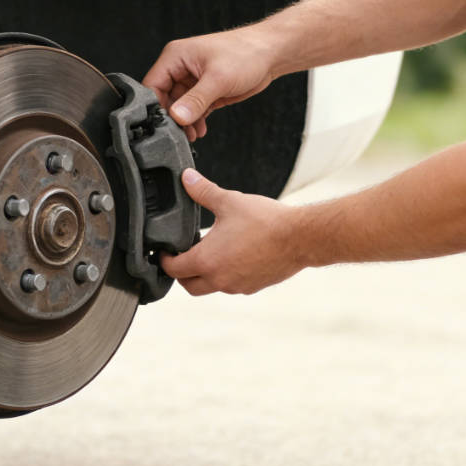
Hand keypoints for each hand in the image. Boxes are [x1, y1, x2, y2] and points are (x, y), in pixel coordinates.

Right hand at [143, 27, 277, 141]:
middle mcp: (181, 67)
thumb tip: (177, 117)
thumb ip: (196, 100)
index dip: (155, 106)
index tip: (163, 125)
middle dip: (172, 118)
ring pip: (178, 108)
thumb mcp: (218, 79)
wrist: (270, 54)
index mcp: (176, 56)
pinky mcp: (205, 92)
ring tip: (192, 135)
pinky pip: (193, 110)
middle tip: (180, 133)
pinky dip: (195, 122)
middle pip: (164, 99)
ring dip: (184, 123)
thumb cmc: (246, 53)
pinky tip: (199, 130)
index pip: (153, 84)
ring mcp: (192, 80)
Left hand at [161, 169, 302, 295]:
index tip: (166, 251)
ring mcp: (237, 286)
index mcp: (207, 260)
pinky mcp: (253, 287)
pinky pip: (232, 286)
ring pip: (211, 287)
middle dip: (182, 274)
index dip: (165, 259)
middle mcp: (219, 279)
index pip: (174, 269)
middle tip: (182, 257)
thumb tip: (187, 177)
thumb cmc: (265, 221)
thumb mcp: (229, 201)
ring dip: (205, 275)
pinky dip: (226, 276)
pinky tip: (233, 258)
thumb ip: (203, 191)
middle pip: (189, 286)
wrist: (300, 238)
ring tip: (210, 254)